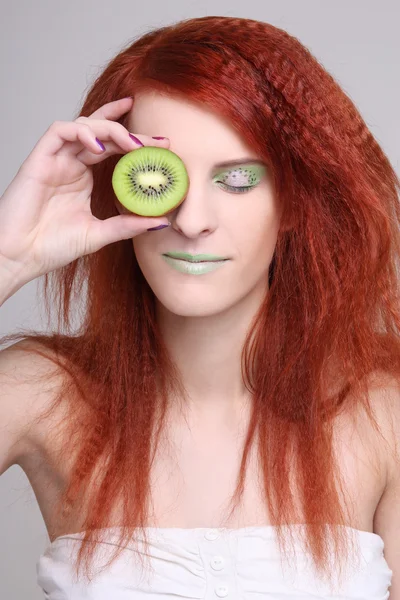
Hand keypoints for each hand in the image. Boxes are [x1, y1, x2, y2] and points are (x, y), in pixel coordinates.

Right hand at [0, 97, 169, 283]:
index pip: (112, 147)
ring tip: (132, 144)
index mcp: (83, 176)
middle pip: (102, 132)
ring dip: (110, 128)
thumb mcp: (99, 234)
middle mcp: (70, 163)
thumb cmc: (52, 247)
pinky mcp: (38, 159)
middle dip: (131, 131)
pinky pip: (59, 131)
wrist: (20, 257)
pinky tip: (100, 146)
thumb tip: (162, 221)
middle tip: (157, 141)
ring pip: (83, 125)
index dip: (136, 141)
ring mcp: (54, 159)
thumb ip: (128, 225)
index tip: (163, 146)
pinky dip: (81, 131)